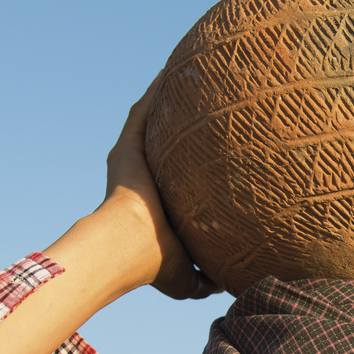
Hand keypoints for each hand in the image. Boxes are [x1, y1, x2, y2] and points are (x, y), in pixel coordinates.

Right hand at [94, 76, 216, 301]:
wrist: (128, 246)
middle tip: (207, 105)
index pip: (178, 179)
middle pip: (166, 143)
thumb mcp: (187, 277)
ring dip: (166, 100)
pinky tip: (170, 71)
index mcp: (157, 204)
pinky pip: (143, 112)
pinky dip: (155, 91)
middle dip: (181, 126)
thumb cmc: (154, 264)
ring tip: (187, 75)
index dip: (194, 167)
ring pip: (153, 122)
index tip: (215, 156)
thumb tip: (226, 282)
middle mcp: (144, 177)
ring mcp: (133, 158)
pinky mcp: (127, 146)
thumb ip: (205, 279)